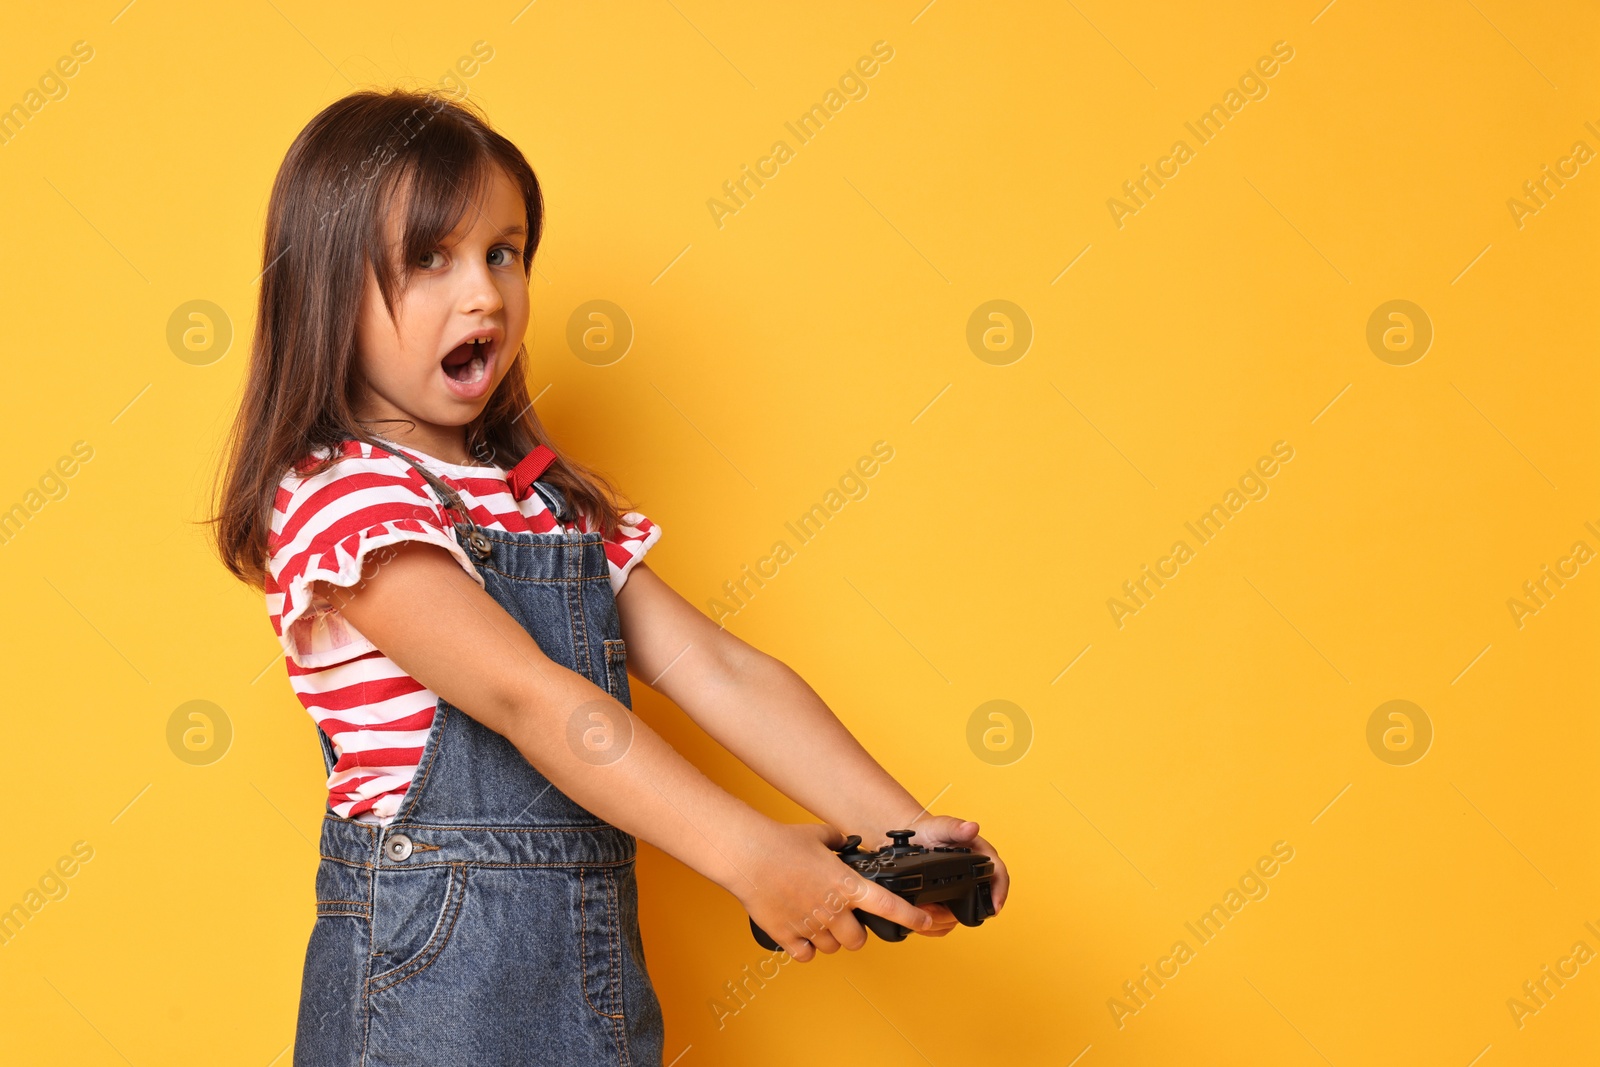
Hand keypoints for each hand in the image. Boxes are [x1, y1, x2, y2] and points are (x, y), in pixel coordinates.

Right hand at [733, 821, 935, 961]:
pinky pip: (806, 955)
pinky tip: (800, 932)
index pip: (889, 906)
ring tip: (817, 921)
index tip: (925, 922)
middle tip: (843, 920)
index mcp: (847, 885)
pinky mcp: (787, 935)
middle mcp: (833, 909)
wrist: (748, 854)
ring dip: (829, 939)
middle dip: (854, 933)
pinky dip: (805, 948)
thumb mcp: (819, 833)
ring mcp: (810, 925)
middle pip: (858, 940)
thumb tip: (843, 842)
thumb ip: (838, 842)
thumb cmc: (781, 841)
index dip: (911, 917)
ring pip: (832, 948)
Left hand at [866, 814, 1008, 936]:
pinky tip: (926, 917)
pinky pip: (950, 918)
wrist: (913, 839)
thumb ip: (955, 828)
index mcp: (981, 855)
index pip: (998, 875)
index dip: (999, 892)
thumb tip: (972, 827)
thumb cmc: (929, 831)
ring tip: (928, 914)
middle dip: (962, 912)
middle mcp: (976, 874)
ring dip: (946, 918)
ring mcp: (965, 888)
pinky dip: (938, 920)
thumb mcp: (940, 827)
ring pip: (964, 913)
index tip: (994, 908)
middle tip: (940, 914)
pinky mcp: (952, 899)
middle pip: (982, 900)